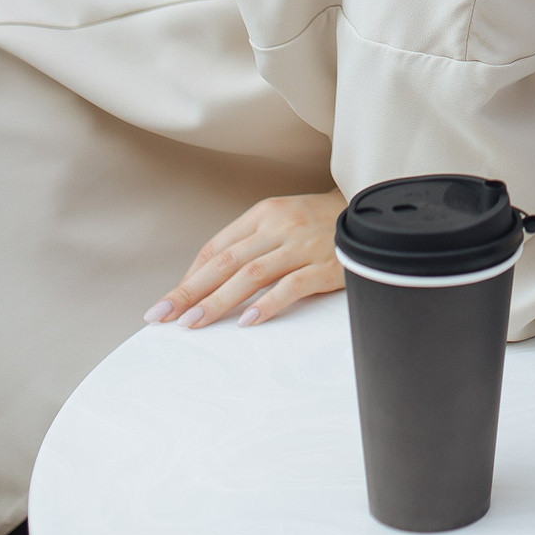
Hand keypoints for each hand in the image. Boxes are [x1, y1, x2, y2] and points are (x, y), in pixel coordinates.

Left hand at [146, 189, 346, 328]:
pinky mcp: (325, 264)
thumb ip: (250, 245)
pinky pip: (291, 286)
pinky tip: (248, 321)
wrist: (371, 211)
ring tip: (193, 323)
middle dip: (190, 291)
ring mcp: (302, 245)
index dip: (190, 277)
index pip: (217, 248)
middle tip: (162, 315)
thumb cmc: (320, 222)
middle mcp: (278, 226)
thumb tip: (208, 281)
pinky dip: (268, 304)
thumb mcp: (281, 222)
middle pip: (225, 262)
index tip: (168, 302)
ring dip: (218, 301)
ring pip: (251, 275)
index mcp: (263, 214)